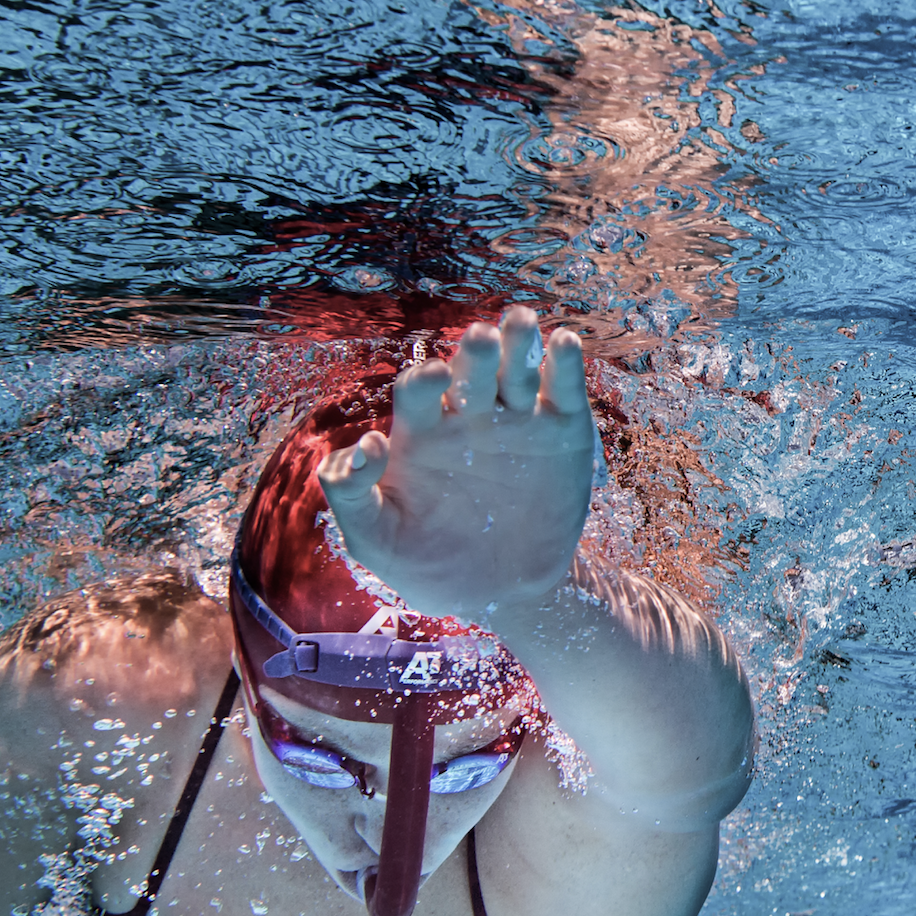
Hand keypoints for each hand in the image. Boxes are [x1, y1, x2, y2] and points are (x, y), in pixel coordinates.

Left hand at [318, 307, 594, 619]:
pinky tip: (561, 343)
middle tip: (480, 337)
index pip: (419, 389)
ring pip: (517, 367)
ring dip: (518, 341)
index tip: (432, 380)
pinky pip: (563, 388)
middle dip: (474, 350)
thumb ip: (351, 495)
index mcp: (421, 431)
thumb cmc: (427, 564)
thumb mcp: (375, 539)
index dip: (424, 380)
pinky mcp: (562, 431)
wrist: (502, 593)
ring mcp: (518, 420)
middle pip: (471, 366)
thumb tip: (363, 445)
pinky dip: (564, 363)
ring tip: (520, 322)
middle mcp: (469, 415)